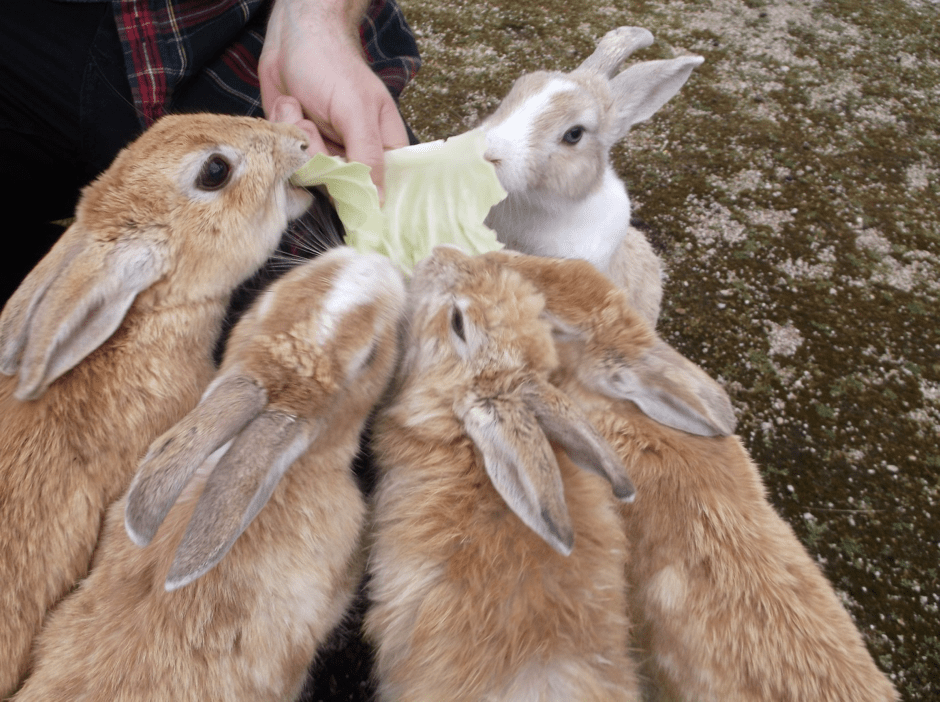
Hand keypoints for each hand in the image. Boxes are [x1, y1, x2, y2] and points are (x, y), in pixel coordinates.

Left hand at [260, 0, 408, 197]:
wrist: (292, 37)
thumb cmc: (332, 65)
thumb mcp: (356, 111)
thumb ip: (368, 157)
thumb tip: (379, 202)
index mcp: (383, 147)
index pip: (381, 190)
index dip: (363, 194)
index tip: (344, 179)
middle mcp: (355, 154)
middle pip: (340, 188)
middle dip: (321, 158)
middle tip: (315, 125)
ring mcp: (325, 152)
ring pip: (311, 176)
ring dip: (300, 140)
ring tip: (301, 109)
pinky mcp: (298, 148)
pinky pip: (288, 161)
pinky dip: (284, 133)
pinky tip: (290, 108)